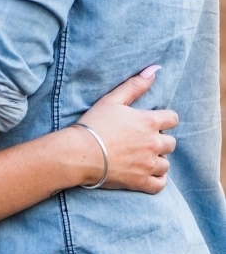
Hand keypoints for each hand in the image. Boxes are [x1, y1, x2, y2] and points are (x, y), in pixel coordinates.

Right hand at [76, 70, 177, 193]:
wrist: (81, 153)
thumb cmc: (95, 123)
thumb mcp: (113, 99)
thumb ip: (135, 85)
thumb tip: (155, 69)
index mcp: (149, 122)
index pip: (172, 119)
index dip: (164, 119)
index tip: (152, 122)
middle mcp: (153, 144)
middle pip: (171, 143)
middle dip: (160, 140)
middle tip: (143, 140)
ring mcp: (149, 165)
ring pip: (166, 164)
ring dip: (158, 160)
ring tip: (142, 157)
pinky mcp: (142, 182)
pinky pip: (160, 184)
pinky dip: (157, 179)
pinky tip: (146, 173)